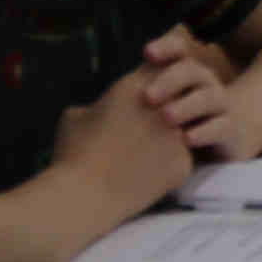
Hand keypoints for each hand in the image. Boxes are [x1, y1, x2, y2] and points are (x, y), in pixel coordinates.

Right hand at [52, 62, 201, 216]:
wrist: (85, 197)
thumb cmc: (73, 155)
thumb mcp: (74, 117)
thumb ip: (97, 106)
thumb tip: (99, 110)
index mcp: (135, 88)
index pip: (162, 64)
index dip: (160, 74)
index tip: (157, 84)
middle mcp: (164, 106)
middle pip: (181, 93)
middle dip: (174, 102)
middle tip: (161, 118)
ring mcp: (178, 134)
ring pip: (189, 126)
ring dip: (177, 133)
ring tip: (154, 149)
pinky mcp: (184, 163)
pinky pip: (185, 158)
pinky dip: (171, 165)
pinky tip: (152, 176)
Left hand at [126, 27, 250, 158]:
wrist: (231, 134)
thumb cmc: (180, 121)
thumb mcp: (156, 106)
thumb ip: (132, 99)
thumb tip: (89, 110)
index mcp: (185, 72)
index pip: (179, 49)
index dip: (166, 48)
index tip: (146, 53)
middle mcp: (204, 83)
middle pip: (193, 70)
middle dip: (170, 80)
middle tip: (147, 97)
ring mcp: (220, 106)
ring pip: (209, 97)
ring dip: (187, 106)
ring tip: (166, 117)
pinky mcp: (230, 131)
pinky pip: (221, 127)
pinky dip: (205, 131)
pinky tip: (186, 139)